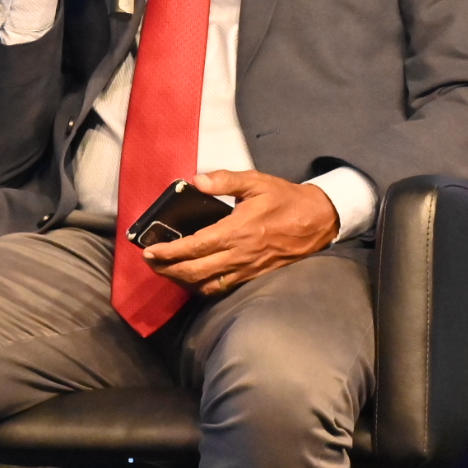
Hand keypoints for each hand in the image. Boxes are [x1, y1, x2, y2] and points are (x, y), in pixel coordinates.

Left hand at [141, 170, 339, 295]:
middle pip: (195, 272)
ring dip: (183, 282)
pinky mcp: (254, 276)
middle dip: (167, 270)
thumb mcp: (256, 181)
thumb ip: (225, 179)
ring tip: (166, 272)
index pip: (194, 247)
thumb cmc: (285, 200)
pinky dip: (203, 287)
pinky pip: (223, 288)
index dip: (169, 252)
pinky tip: (194, 280)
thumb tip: (197, 179)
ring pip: (207, 285)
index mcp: (236, 231)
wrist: (318, 220)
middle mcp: (239, 254)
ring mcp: (247, 269)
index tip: (150, 251)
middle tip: (150, 263)